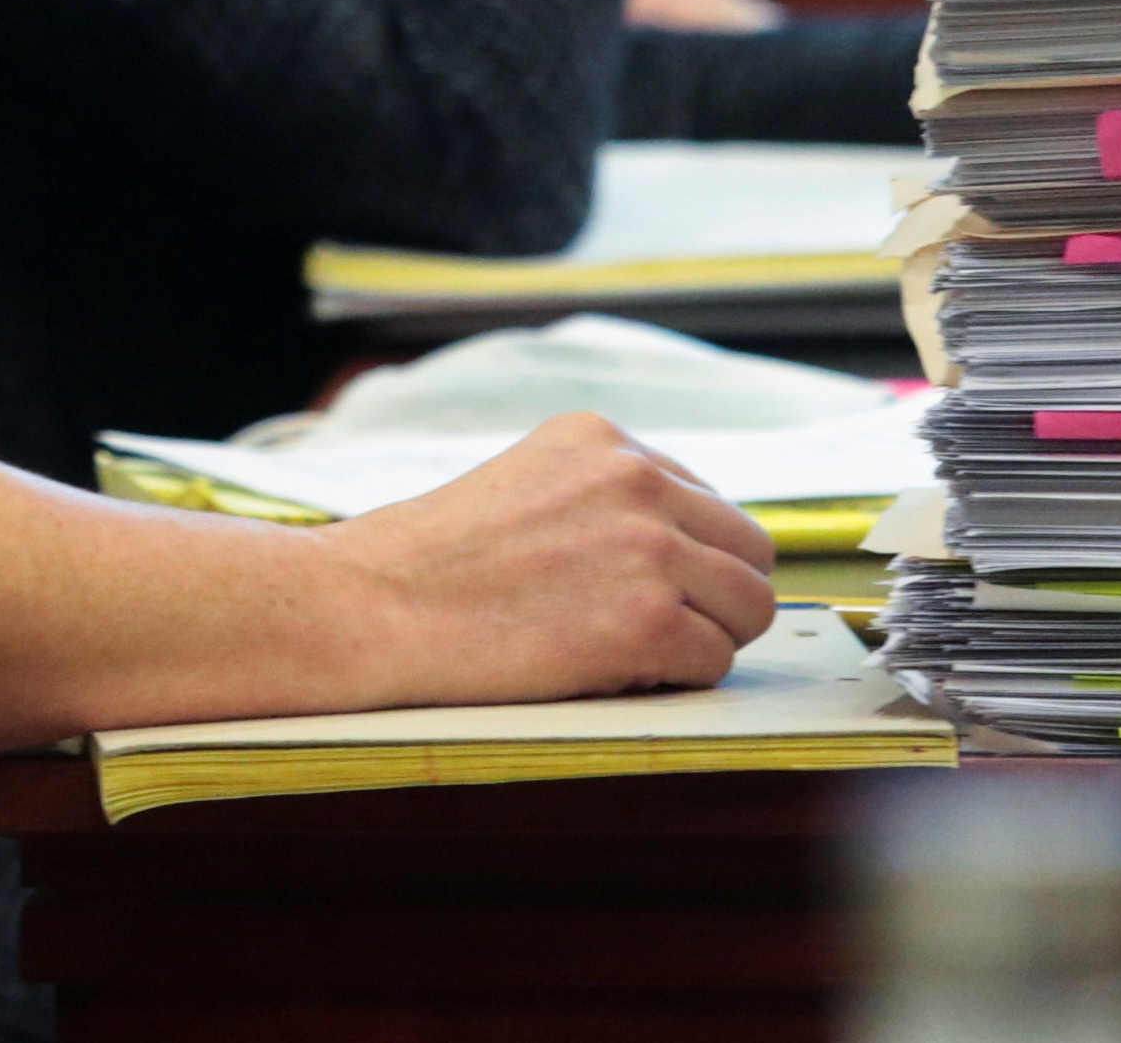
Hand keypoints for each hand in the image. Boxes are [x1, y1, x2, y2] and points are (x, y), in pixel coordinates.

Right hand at [317, 412, 779, 701]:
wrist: (371, 608)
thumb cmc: (431, 564)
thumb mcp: (526, 483)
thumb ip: (604, 496)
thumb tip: (685, 544)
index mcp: (603, 439)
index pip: (708, 504)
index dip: (685, 560)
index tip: (637, 591)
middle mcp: (635, 479)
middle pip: (750, 551)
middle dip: (713, 597)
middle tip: (652, 631)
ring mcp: (647, 549)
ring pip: (749, 608)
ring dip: (702, 640)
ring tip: (628, 653)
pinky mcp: (646, 621)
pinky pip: (715, 663)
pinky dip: (675, 681)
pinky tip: (612, 674)